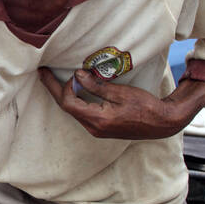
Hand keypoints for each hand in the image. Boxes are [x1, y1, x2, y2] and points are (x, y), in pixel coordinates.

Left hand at [38, 68, 204, 139]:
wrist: (163, 123)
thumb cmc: (146, 107)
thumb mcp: (121, 93)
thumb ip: (97, 86)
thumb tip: (78, 75)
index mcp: (97, 120)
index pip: (69, 103)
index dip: (65, 87)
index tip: (74, 74)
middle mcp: (93, 128)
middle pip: (67, 108)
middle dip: (53, 89)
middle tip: (41, 73)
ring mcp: (96, 130)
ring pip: (73, 111)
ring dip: (64, 94)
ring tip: (52, 79)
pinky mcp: (101, 128)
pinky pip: (82, 113)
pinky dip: (75, 100)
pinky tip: (73, 89)